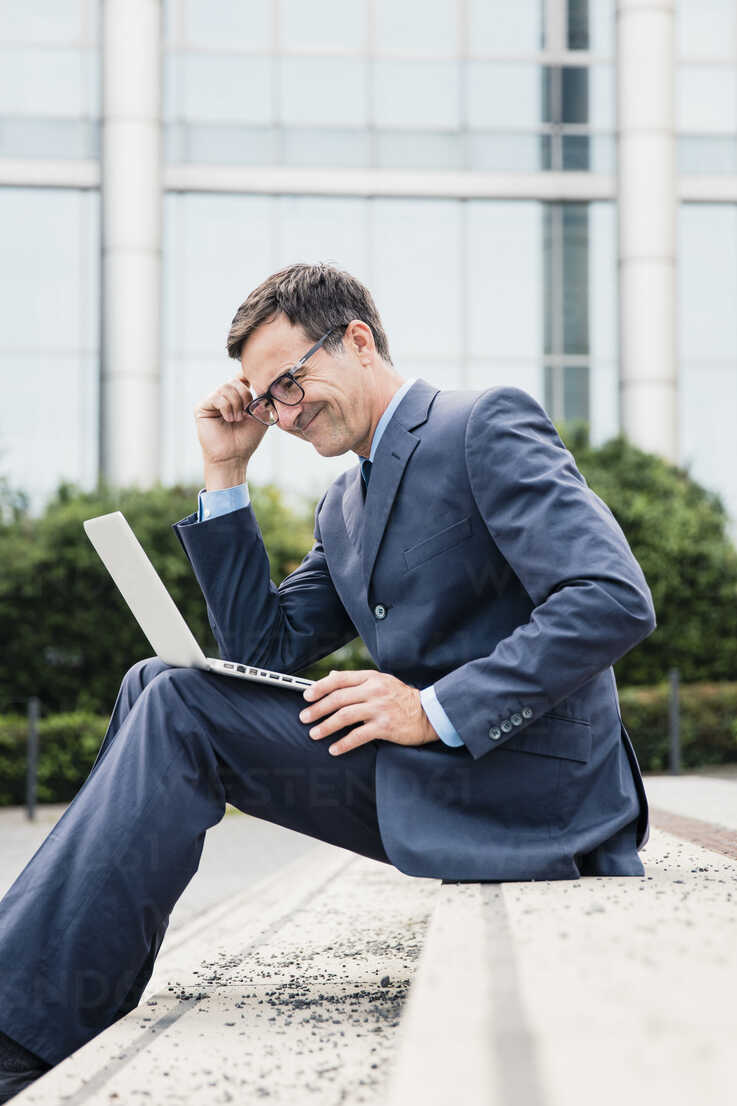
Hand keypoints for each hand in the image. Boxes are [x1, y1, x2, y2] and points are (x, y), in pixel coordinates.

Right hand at [194, 373, 268, 475]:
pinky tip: (229, 419)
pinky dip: (227, 408)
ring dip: (236, 404)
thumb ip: (262, 399)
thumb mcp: (260, 416)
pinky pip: (217, 397)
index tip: (255, 386)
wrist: (234, 456)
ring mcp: (211, 401)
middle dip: (245, 396)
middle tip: (246, 413)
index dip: (248, 377)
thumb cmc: (247, 438)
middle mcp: (222, 397)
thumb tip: (264, 383)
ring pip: (226, 388)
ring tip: (237, 419)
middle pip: (234, 382)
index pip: (240, 378)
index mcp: (236, 397)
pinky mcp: (202, 407)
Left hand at [300, 669, 439, 755]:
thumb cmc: (402, 697)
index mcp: (371, 678)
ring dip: (326, 726)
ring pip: (345, 716)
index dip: (320, 687)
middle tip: (304, 717)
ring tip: (314, 733)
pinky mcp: (385, 726)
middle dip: (318, 709)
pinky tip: (334, 748)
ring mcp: (380, 708)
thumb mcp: (381, 681)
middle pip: (338, 698)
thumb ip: (357, 680)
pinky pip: (358, 736)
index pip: (340, 680)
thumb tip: (331, 676)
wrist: (429, 713)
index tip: (306, 696)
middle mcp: (374, 691)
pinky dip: (344, 743)